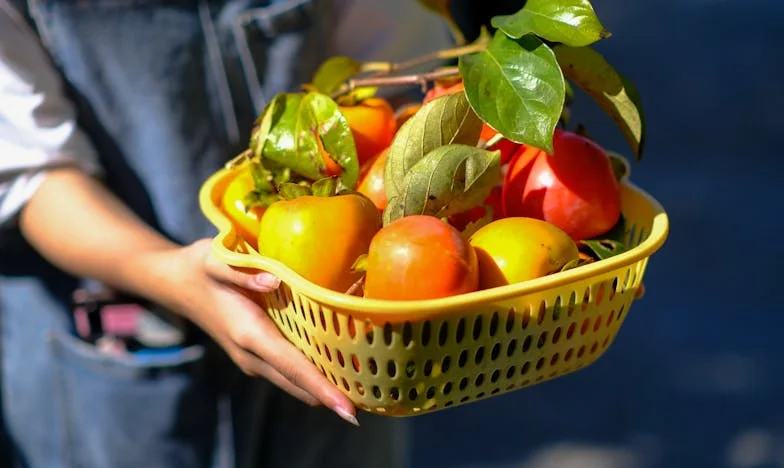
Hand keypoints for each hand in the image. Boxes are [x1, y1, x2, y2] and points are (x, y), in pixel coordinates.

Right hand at [158, 240, 358, 425]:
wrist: (177, 283)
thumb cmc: (200, 267)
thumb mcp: (216, 259)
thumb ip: (243, 270)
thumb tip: (276, 278)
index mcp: (249, 334)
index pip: (293, 368)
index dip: (323, 388)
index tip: (349, 409)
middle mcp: (253, 356)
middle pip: (300, 385)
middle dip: (334, 394)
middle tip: (376, 394)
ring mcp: (254, 360)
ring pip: (296, 384)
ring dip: (326, 387)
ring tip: (367, 384)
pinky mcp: (257, 356)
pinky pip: (290, 373)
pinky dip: (314, 376)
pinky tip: (339, 366)